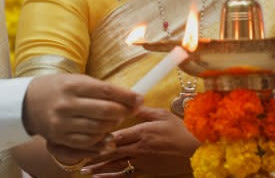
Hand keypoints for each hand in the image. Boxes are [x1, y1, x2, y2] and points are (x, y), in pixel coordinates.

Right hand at [22, 74, 139, 155]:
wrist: (28, 102)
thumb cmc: (58, 88)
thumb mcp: (76, 80)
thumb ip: (101, 89)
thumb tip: (130, 97)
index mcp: (73, 85)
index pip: (107, 91)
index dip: (127, 97)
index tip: (139, 99)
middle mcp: (67, 104)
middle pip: (105, 112)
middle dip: (123, 112)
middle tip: (129, 111)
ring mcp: (63, 122)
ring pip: (99, 129)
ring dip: (112, 125)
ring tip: (114, 119)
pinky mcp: (60, 137)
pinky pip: (87, 142)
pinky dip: (100, 139)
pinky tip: (103, 132)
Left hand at [79, 106, 198, 176]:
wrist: (196, 151)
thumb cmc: (182, 131)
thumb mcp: (163, 115)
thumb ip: (144, 111)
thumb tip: (129, 105)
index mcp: (142, 132)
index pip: (116, 135)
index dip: (101, 138)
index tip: (87, 137)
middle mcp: (140, 148)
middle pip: (112, 152)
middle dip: (94, 155)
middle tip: (78, 157)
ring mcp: (143, 162)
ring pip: (116, 166)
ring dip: (99, 168)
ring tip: (84, 170)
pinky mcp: (147, 172)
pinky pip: (126, 176)